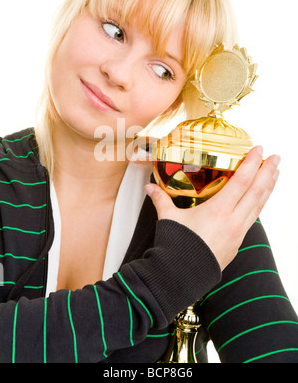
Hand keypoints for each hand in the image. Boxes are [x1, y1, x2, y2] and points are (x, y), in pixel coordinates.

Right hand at [145, 146, 279, 270]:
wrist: (181, 277)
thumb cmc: (177, 247)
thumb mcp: (168, 218)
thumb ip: (161, 199)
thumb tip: (149, 187)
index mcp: (218, 211)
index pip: (241, 181)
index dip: (252, 164)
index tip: (260, 150)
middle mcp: (233, 221)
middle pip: (256, 192)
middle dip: (268, 172)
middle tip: (276, 158)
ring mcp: (237, 233)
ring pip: (258, 207)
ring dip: (268, 189)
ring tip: (275, 175)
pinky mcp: (236, 244)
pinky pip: (251, 221)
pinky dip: (257, 207)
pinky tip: (258, 202)